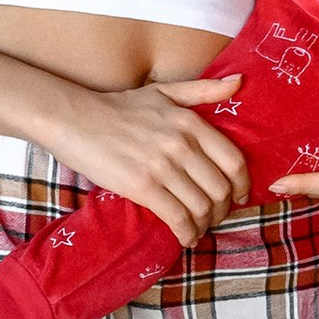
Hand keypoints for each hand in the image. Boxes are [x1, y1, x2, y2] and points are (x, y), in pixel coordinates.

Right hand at [48, 74, 252, 245]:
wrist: (75, 119)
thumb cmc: (120, 107)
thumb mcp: (164, 91)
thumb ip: (204, 89)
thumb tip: (239, 81)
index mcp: (191, 122)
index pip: (234, 161)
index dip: (242, 185)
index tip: (239, 196)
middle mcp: (181, 144)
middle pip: (220, 189)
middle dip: (223, 209)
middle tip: (216, 217)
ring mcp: (162, 166)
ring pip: (201, 207)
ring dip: (205, 224)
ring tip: (199, 228)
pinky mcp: (142, 186)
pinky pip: (178, 217)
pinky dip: (187, 233)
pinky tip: (185, 237)